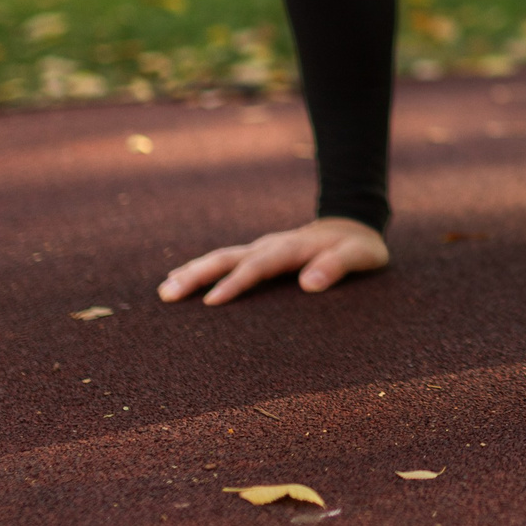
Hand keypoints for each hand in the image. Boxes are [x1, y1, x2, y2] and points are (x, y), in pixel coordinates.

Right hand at [159, 217, 388, 305]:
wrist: (353, 224)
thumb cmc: (359, 247)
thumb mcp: (361, 256)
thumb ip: (338, 266)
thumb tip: (309, 284)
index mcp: (292, 247)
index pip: (259, 266)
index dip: (236, 282)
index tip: (212, 301)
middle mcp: (271, 245)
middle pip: (228, 257)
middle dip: (198, 274)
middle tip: (169, 293)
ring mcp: (262, 248)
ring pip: (221, 257)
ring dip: (193, 271)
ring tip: (165, 290)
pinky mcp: (259, 254)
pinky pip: (226, 261)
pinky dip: (202, 270)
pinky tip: (182, 282)